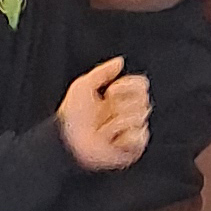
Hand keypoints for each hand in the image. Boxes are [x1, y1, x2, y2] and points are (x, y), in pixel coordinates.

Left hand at [60, 55, 151, 169]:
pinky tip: (112, 141)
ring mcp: (131, 130)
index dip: (128, 86)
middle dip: (121, 105)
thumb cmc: (71, 116)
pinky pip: (139, 137)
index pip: (141, 85)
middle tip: (105, 113)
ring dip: (116, 123)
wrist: (67, 141)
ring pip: (139, 118)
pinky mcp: (132, 149)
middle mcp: (128, 112)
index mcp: (120, 97)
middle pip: (143, 100)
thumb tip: (120, 61)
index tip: (110, 91)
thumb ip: (103, 71)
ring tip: (103, 129)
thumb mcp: (83, 86)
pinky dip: (124, 138)